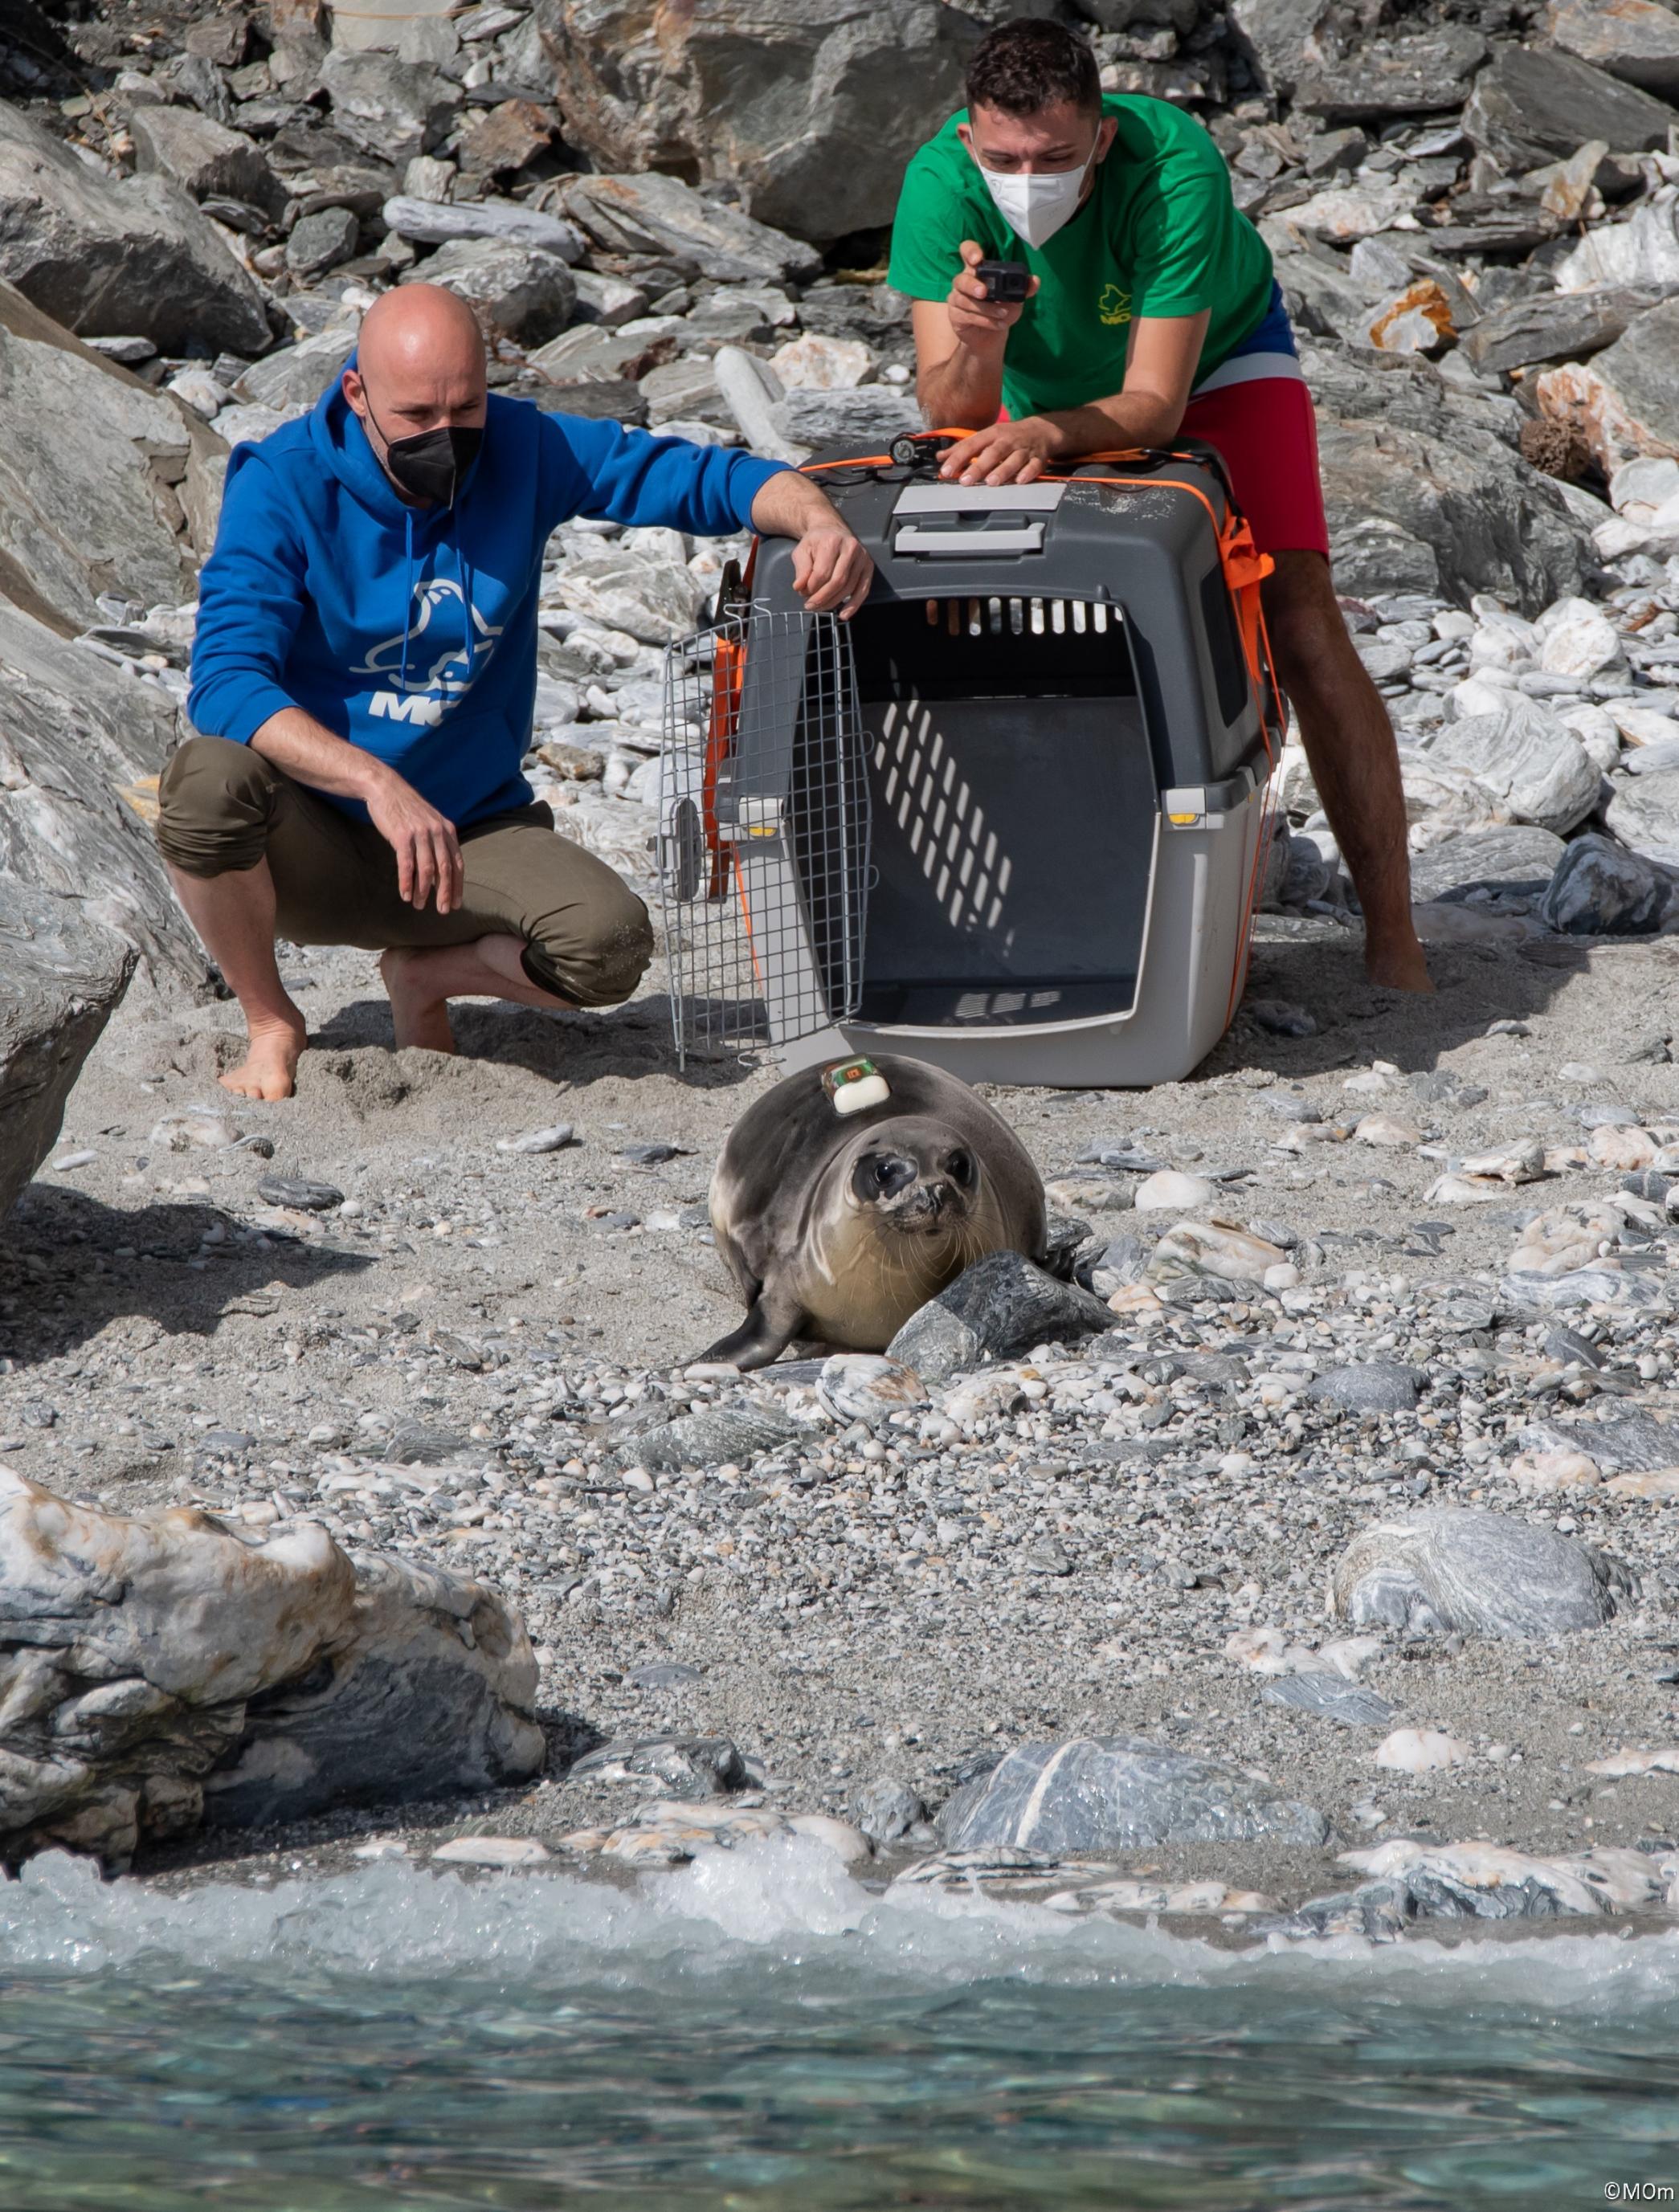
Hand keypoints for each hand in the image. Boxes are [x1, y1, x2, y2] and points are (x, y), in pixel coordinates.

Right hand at [365, 771, 463, 912]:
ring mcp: (420, 833)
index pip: (458, 863)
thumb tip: (442, 868)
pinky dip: (406, 882)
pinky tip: (405, 895)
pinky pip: (406, 865)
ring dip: (423, 891)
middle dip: (445, 893)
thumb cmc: (406, 808)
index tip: (455, 903)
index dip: (457, 885)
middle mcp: (437, 832)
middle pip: (445, 869)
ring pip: (426, 869)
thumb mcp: (430, 821)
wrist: (385, 787)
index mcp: (447, 830)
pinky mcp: (402, 835)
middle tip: (442, 911)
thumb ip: (439, 841)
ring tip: (419, 905)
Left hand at [791, 525, 873, 616]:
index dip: (811, 588)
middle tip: (810, 606)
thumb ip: (801, 569)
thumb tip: (799, 587)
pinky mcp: (868, 565)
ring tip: (821, 607)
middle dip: (822, 598)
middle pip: (837, 582)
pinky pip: (863, 589)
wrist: (831, 528)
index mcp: (832, 542)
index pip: (822, 573)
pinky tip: (844, 614)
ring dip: (834, 602)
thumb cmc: (816, 541)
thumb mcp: (802, 551)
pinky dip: (854, 604)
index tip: (802, 592)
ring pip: (849, 588)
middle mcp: (850, 548)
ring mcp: (862, 557)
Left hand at [939, 415, 1063, 485]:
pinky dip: (1028, 473)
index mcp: (992, 434)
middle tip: (965, 480)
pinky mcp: (1038, 459)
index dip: (958, 458)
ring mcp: (1023, 449)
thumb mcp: (986, 437)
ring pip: (1013, 459)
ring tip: (991, 482)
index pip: (971, 445)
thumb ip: (963, 448)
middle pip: (992, 453)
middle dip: (978, 466)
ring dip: (1003, 470)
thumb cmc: (1009, 436)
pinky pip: (1034, 466)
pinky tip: (1020, 480)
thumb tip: (940, 457)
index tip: (946, 470)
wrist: (1041, 430)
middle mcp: (1007, 441)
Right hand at [947, 239, 1038, 357]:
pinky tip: (998, 324)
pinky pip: (967, 316)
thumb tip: (1035, 280)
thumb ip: (1024, 288)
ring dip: (986, 308)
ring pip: (965, 301)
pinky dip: (985, 321)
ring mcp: (957, 299)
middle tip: (984, 292)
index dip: (970, 251)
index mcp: (977, 270)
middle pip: (961, 279)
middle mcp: (963, 282)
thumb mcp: (1015, 299)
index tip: (977, 259)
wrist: (990, 337)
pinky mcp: (956, 316)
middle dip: (972, 285)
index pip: (967, 251)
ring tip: (1003, 314)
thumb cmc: (1001, 311)